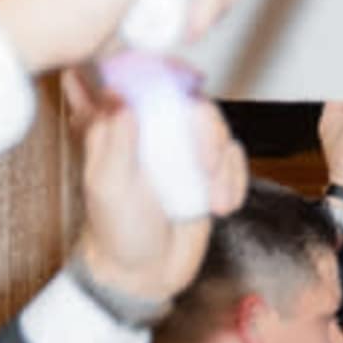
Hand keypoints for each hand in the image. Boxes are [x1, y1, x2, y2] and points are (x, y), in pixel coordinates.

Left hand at [69, 91, 238, 307]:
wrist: (147, 273)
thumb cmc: (116, 230)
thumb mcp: (106, 185)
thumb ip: (113, 139)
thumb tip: (121, 96)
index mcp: (116, 126)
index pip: (129, 77)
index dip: (151, 69)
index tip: (173, 85)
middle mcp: (150, 130)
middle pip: (188, 97)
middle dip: (205, 129)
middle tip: (204, 162)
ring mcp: (180, 149)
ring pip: (215, 126)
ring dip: (223, 162)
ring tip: (213, 195)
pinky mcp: (207, 170)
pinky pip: (234, 157)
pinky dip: (235, 180)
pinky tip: (220, 204)